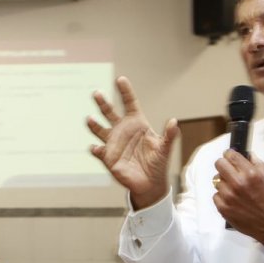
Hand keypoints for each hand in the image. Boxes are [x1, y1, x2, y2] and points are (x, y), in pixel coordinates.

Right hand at [87, 76, 179, 209]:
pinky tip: (96, 148)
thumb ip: (169, 135)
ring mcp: (114, 143)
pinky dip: (97, 149)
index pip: (129, 103)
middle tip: (96, 93)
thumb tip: (174, 121)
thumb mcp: (165, 148)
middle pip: (110, 113)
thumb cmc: (158, 163)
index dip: (125, 91)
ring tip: (89, 120)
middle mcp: (123, 130)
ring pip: (100, 130)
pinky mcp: (108, 157)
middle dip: (103, 103)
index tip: (120, 80)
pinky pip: (99, 151)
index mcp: (137, 124)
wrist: (150, 183)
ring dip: (94, 125)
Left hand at [213, 151, 263, 249]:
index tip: (230, 157)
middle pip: (219, 164)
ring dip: (224, 183)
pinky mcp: (223, 208)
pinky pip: (216, 195)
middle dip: (224, 166)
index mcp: (251, 174)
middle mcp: (238, 183)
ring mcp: (228, 196)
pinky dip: (222, 196)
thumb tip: (248, 155)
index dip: (230, 155)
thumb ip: (256, 164)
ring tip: (235, 190)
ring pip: (216, 181)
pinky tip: (233, 200)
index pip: (230, 155)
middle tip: (230, 171)